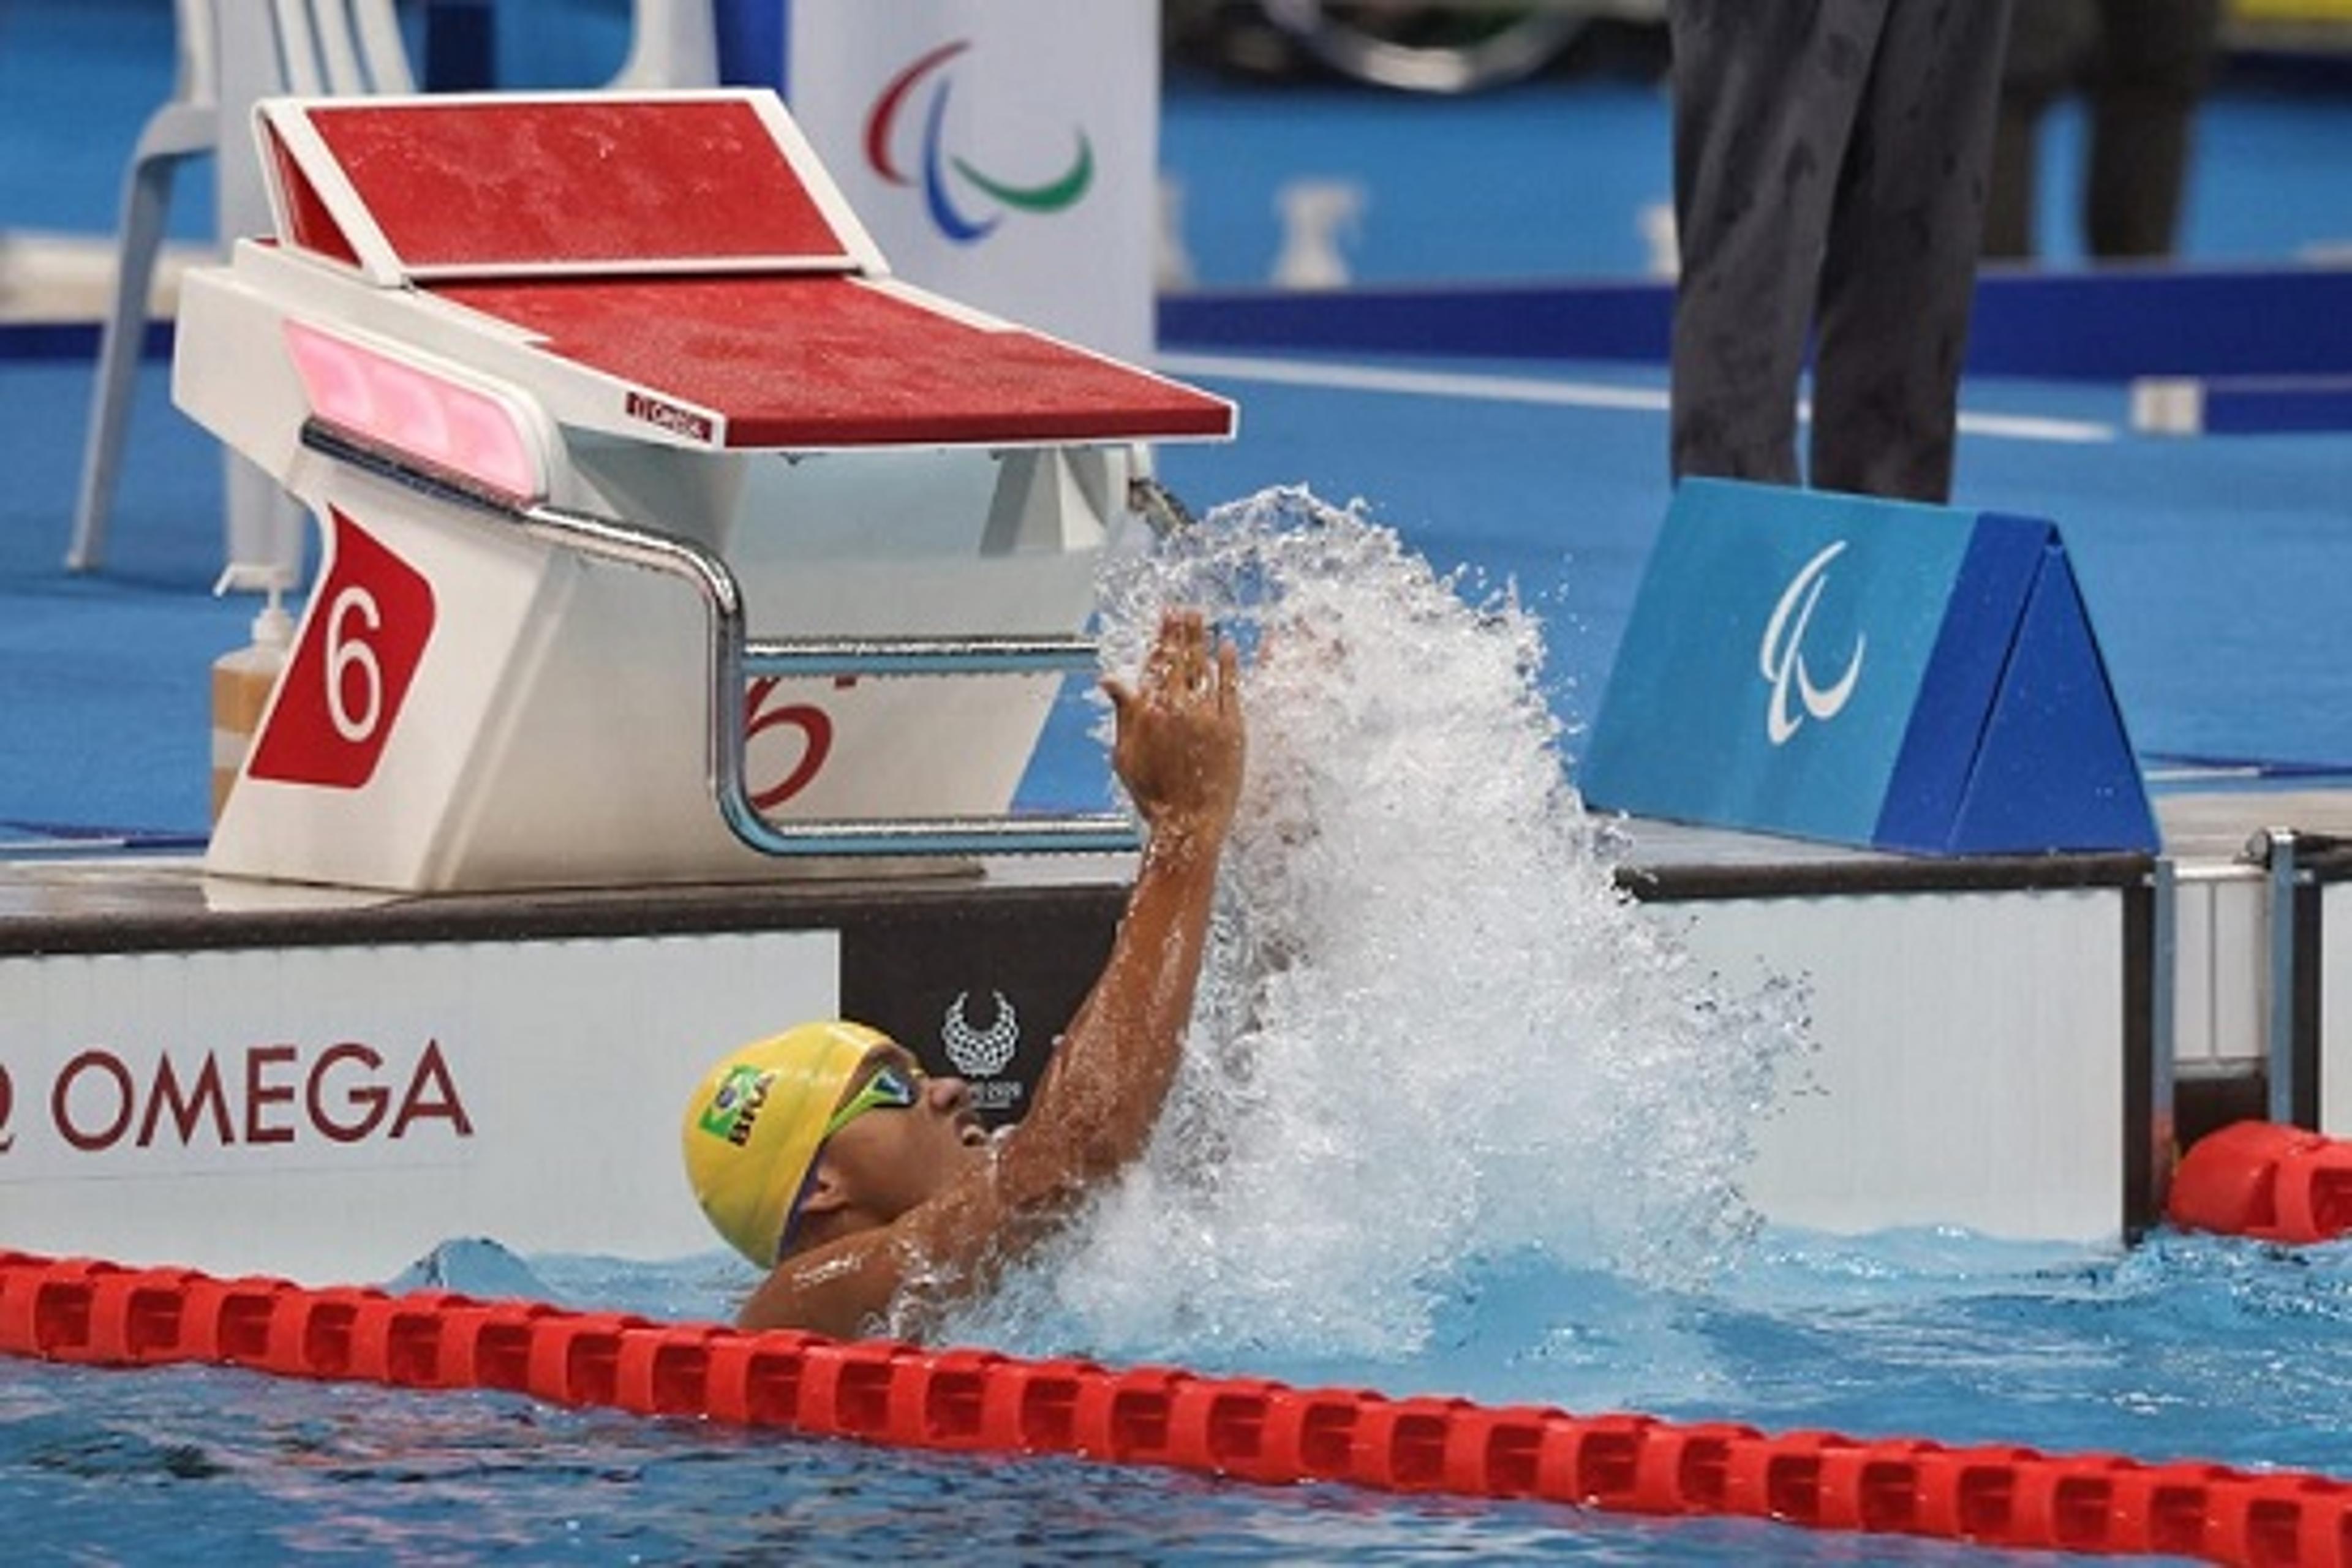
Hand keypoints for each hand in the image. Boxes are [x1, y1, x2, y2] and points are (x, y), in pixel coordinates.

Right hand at [1103, 609, 1243, 842]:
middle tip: (1184, 609)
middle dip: (1181, 630)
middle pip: (1180, 658)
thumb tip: (1111, 680)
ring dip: (1202, 639)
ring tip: (1201, 618)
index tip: (1164, 617)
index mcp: (1150, 712)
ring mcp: (1208, 716)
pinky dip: (1228, 666)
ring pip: (1204, 667)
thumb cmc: (1154, 795)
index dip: (1161, 637)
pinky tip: (1227, 648)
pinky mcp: (1231, 728)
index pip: (1155, 663)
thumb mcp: (1125, 754)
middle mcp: (1178, 708)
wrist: (1189, 822)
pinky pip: (1230, 688)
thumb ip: (1123, 713)